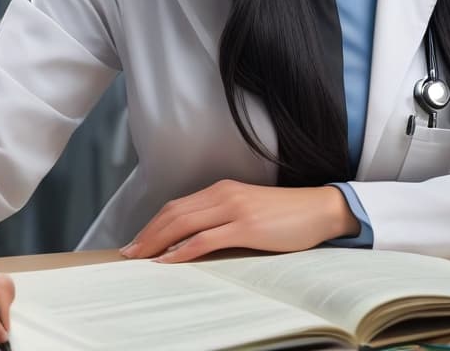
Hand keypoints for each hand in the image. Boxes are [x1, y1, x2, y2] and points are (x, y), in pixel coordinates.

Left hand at [121, 180, 358, 263]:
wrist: (320, 209)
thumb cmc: (286, 215)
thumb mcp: (248, 211)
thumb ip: (222, 218)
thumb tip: (195, 240)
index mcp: (222, 189)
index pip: (177, 205)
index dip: (153, 223)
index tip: (138, 241)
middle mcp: (223, 194)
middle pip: (174, 213)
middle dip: (147, 233)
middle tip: (128, 252)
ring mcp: (234, 209)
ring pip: (184, 223)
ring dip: (157, 241)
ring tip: (140, 258)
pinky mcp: (246, 226)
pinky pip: (205, 239)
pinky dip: (182, 250)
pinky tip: (168, 260)